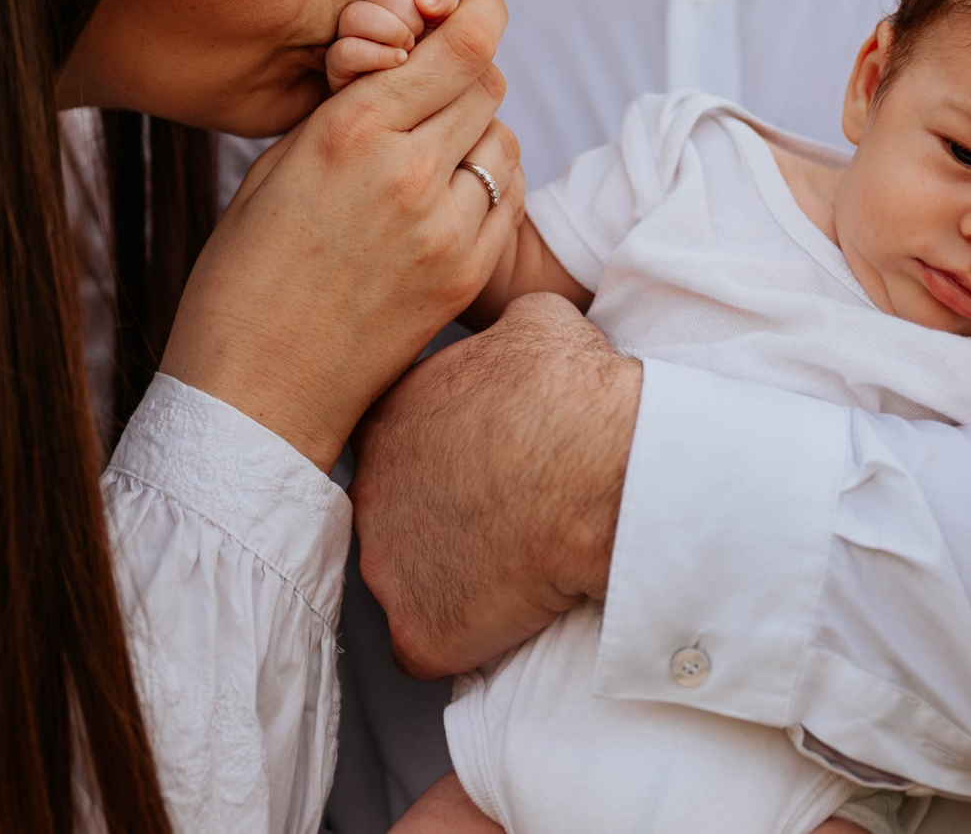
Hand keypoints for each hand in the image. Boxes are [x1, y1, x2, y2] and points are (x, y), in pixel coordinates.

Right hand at [160, 0, 522, 471]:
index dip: (480, 10)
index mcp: (349, 130)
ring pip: (503, 141)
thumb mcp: (276, 169)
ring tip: (434, 151)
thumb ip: (347, 113)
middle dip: (468, 71)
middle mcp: (408, 172)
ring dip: (478, 131)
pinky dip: (489, 185)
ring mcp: (445, 230)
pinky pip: (507, 202)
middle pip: (487, 84)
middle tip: (443, 81)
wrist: (254, 391)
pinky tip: (449, 197)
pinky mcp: (465, 277)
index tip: (476, 0)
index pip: (458, 45)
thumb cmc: (243, 276)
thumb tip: (401, 71)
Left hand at [349, 294, 640, 677]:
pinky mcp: (417, 630)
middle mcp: (369, 491)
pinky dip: (464, 640)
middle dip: (437, 521)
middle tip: (499, 521)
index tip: (483, 472)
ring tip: (509, 571)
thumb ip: (502, 328)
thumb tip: (517, 323)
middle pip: (393, 514)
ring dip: (447, 581)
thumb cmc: (575, 393)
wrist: (601, 469)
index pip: (396, 447)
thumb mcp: (536, 323)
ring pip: (406, 582)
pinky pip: (429, 646)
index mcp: (391, 417)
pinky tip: (506, 618)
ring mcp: (385, 566)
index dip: (442, 463)